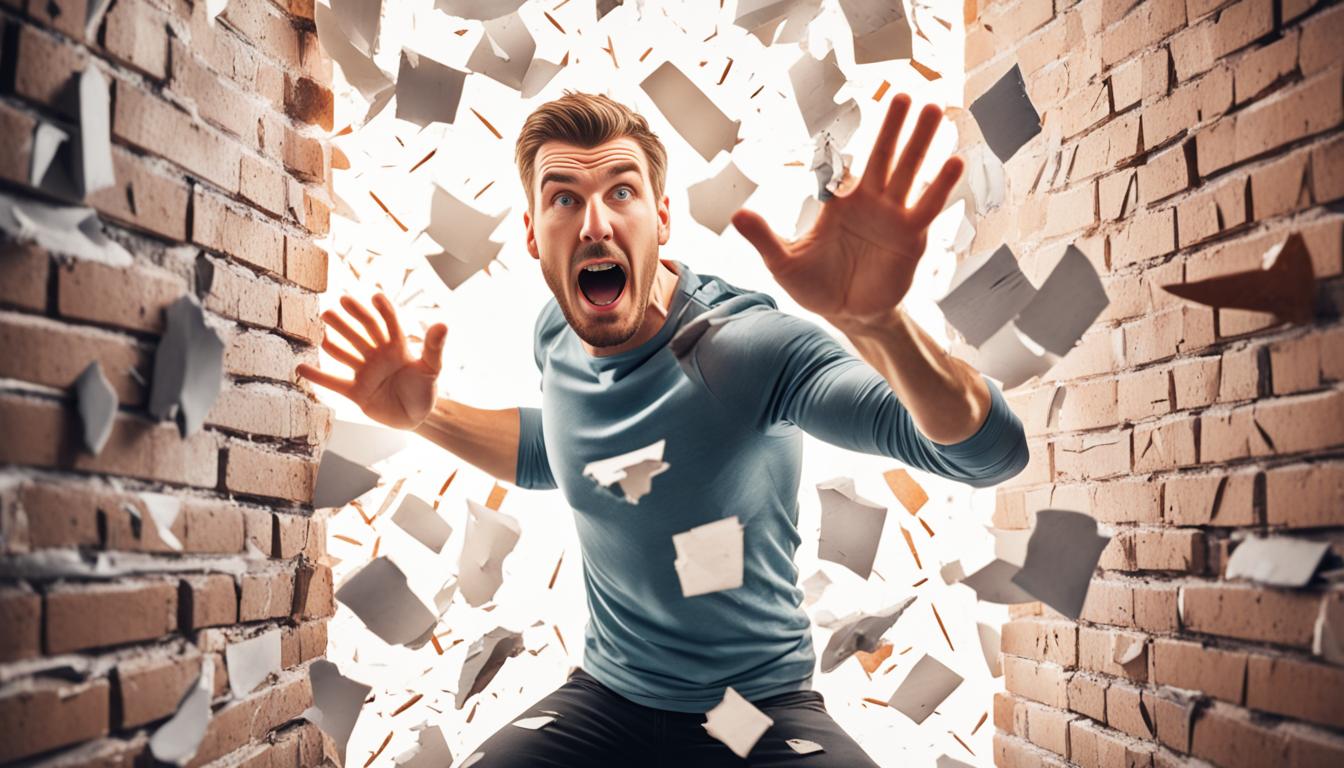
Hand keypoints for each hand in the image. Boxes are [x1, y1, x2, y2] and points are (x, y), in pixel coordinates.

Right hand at [296, 293, 447, 429]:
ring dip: (333, 341)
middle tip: (333, 306)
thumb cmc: (424, 390)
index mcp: (397, 347)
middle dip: (348, 320)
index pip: (389, 323)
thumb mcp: (432, 368)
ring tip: (319, 326)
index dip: (384, 310)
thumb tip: (443, 324)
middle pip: (361, 333)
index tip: (375, 296)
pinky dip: (318, 376)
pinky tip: (301, 367)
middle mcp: (378, 355)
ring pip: (346, 352)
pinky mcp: (356, 392)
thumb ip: (434, 347)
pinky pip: (335, 382)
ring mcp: (365, 372)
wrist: (416, 417)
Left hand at [730, 95, 963, 330]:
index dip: (844, 145)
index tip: (850, 116)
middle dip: (893, 125)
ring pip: (909, 172)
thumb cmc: (817, 287)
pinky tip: (953, 161)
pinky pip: (927, 206)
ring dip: (921, 142)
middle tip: (903, 92)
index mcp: (840, 203)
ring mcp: (894, 217)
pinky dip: (940, 185)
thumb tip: (737, 215)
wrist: (848, 315)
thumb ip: (764, 238)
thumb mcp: (785, 263)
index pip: (844, 164)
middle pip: (883, 156)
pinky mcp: (912, 237)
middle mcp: (870, 203)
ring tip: (934, 110)